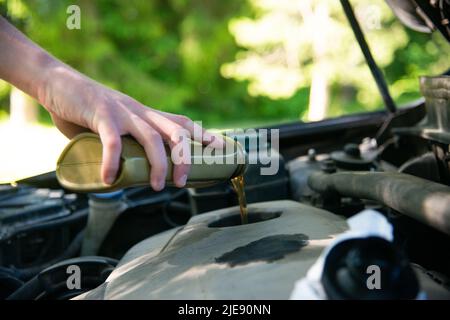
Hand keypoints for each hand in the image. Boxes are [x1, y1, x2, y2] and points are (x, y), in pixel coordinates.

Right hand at [38, 64, 223, 190]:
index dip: (202, 134)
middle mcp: (139, 111)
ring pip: (152, 138)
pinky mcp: (100, 114)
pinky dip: (113, 162)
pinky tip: (109, 180)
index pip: (181, 122)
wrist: (56, 83)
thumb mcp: (111, 127)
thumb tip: (120, 176)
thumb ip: (120, 147)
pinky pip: (112, 141)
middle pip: (176, 132)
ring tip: (155, 187)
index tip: (220, 147)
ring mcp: (122, 112)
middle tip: (181, 183)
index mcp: (145, 114)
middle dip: (185, 158)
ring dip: (158, 164)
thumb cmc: (86, 110)